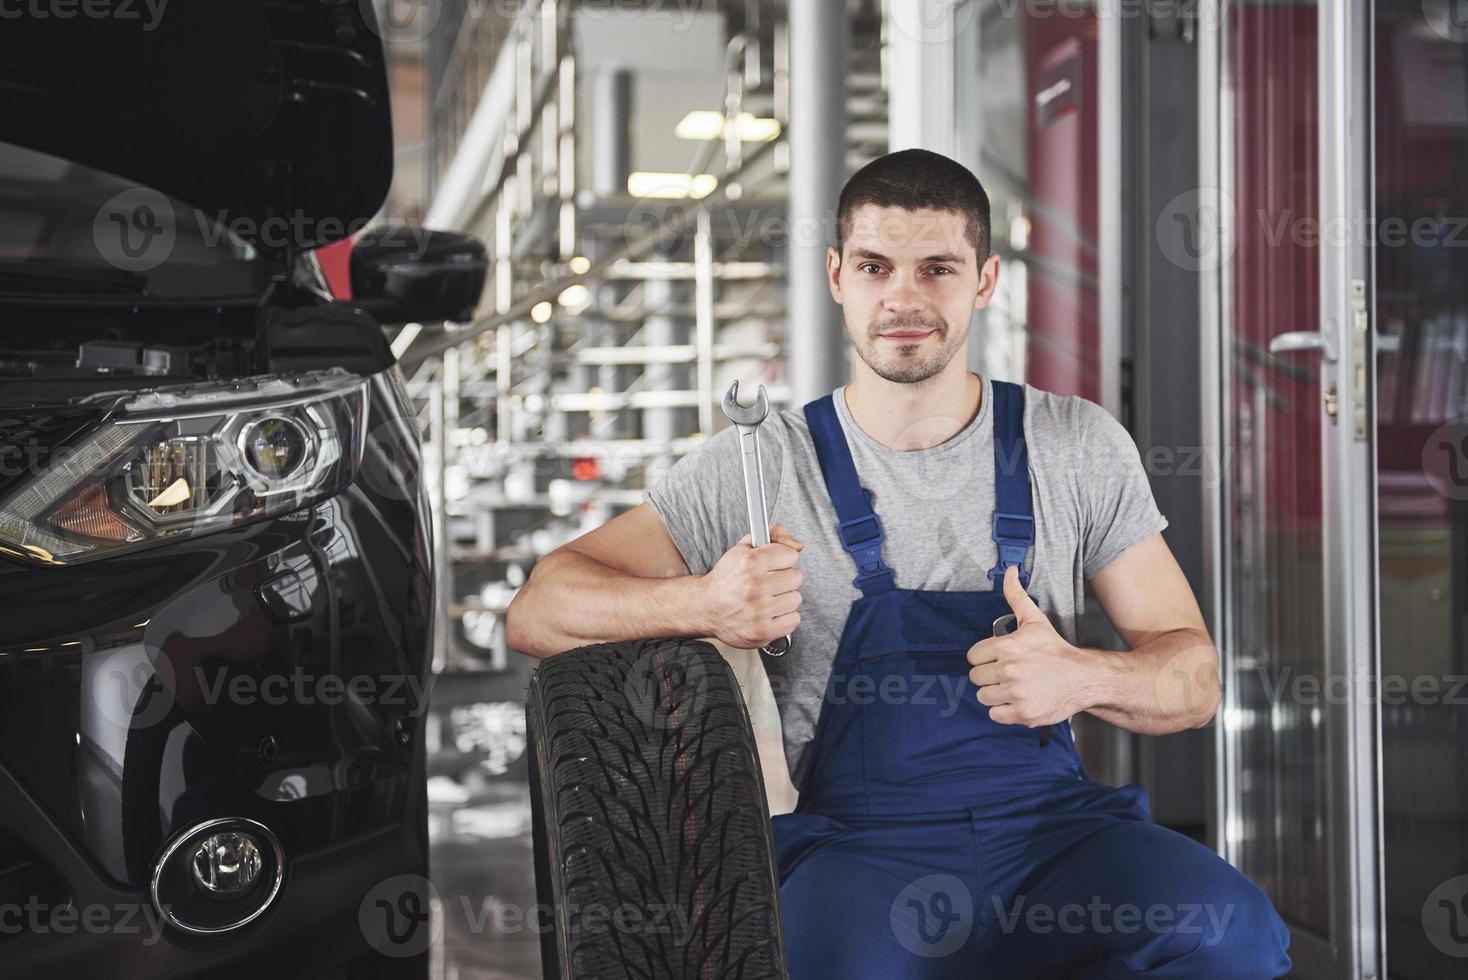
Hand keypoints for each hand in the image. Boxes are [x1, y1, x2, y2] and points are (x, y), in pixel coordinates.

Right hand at [699, 523, 803, 648]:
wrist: (705, 608)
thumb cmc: (727, 578)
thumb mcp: (743, 548)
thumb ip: (773, 536)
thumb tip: (798, 545)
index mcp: (750, 562)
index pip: (791, 555)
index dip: (783, 559)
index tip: (774, 564)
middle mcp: (754, 586)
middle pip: (796, 578)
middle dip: (784, 579)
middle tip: (770, 582)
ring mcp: (758, 611)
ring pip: (796, 599)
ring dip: (784, 599)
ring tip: (767, 599)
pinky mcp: (762, 631)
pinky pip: (793, 620)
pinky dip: (784, 618)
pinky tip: (770, 613)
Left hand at [965, 565, 1090, 726]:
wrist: (1083, 678)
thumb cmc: (1055, 650)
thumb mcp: (1034, 620)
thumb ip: (1016, 596)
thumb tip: (1010, 571)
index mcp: (1007, 647)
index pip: (972, 657)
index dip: (985, 658)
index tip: (999, 659)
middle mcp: (1009, 670)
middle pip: (976, 678)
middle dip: (989, 676)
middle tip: (1009, 673)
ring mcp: (1016, 694)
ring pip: (984, 697)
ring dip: (995, 694)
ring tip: (1014, 686)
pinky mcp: (1022, 714)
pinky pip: (995, 714)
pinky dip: (1004, 711)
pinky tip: (1019, 700)